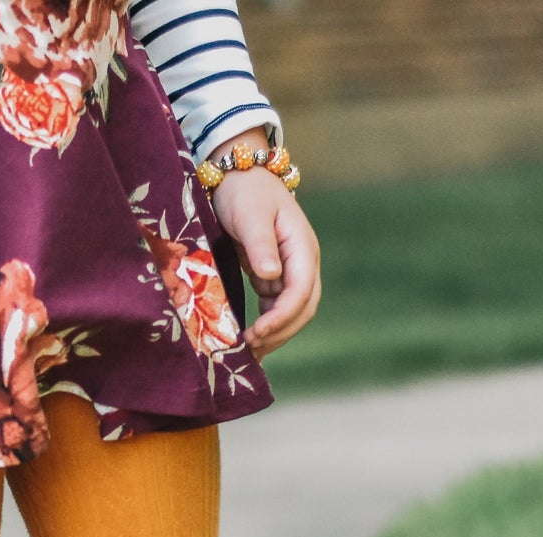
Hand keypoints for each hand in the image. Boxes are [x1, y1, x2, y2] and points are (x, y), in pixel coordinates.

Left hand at [207, 138, 320, 359]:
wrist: (240, 179)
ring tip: (247, 352)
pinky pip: (276, 308)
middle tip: (249, 349)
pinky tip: (249, 341)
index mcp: (302, 248)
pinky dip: (266, 326)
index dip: (281, 317)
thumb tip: (272, 276)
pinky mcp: (275, 277)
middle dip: (279, 332)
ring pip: (291, 313)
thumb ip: (260, 245)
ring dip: (274, 334)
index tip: (257, 334)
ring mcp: (291, 271)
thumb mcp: (250, 215)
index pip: (301, 292)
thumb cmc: (245, 193)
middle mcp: (302, 263)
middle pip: (302, 309)